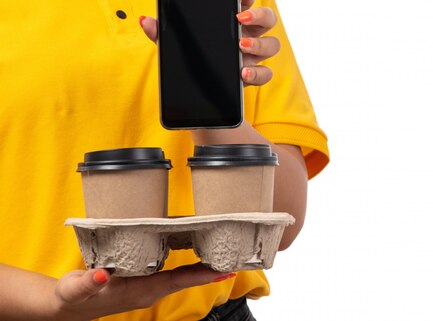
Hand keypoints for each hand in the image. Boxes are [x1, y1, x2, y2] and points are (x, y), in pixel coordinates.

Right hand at [51, 264, 232, 319]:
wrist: (67, 307)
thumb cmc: (73, 296)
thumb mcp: (76, 288)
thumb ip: (89, 281)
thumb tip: (102, 274)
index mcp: (141, 291)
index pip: (178, 280)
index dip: (203, 275)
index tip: (225, 270)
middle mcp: (150, 290)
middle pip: (188, 279)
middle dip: (212, 269)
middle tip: (236, 257)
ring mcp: (149, 288)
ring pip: (182, 276)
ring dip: (204, 267)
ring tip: (225, 254)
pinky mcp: (145, 283)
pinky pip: (173, 274)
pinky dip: (190, 266)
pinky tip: (199, 256)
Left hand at [140, 0, 280, 85]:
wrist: (196, 92)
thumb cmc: (190, 59)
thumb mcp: (173, 44)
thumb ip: (161, 32)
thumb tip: (145, 21)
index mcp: (231, 18)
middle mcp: (248, 34)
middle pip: (268, 18)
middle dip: (259, 14)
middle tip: (240, 18)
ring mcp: (253, 55)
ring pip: (273, 44)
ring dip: (259, 44)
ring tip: (240, 46)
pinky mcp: (253, 75)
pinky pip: (266, 73)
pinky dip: (257, 73)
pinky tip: (242, 73)